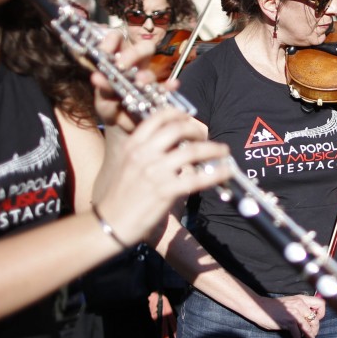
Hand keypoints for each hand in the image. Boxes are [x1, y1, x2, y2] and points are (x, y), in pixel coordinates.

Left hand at [90, 28, 163, 133]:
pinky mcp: (158, 95)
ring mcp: (149, 81)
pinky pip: (165, 90)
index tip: (105, 50)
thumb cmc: (110, 106)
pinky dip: (168, 87)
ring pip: (151, 72)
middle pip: (144, 48)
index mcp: (119, 61)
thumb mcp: (102, 98)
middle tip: (121, 65)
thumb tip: (97, 77)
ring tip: (139, 83)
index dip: (112, 40)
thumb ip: (102, 87)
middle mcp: (137, 66)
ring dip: (146, 76)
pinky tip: (171, 85)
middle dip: (134, 53)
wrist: (120, 127)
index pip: (118, 40)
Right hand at [92, 107, 227, 245]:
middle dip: (197, 130)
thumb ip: (147, 152)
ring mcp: (155, 171)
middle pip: (178, 129)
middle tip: (205, 137)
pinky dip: (216, 173)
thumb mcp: (127, 164)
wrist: (110, 223)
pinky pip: (198, 178)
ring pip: (192, 151)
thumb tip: (174, 146)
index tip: (189, 119)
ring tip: (223, 151)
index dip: (178, 114)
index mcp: (133, 145)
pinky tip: (226, 171)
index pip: (158, 117)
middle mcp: (144, 153)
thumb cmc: (120, 196)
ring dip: (213, 149)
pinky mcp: (165, 191)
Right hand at [254, 294, 327, 337]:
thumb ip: (300, 308)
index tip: (315, 320)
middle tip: (312, 335)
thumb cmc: (273, 307)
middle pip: (316, 319)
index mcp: (301, 299)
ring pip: (309, 327)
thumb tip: (308, 319)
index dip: (321, 313)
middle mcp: (300, 304)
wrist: (259, 307)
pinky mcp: (288, 321)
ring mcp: (294, 313)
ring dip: (310, 337)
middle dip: (315, 329)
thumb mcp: (290, 303)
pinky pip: (298, 334)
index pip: (321, 303)